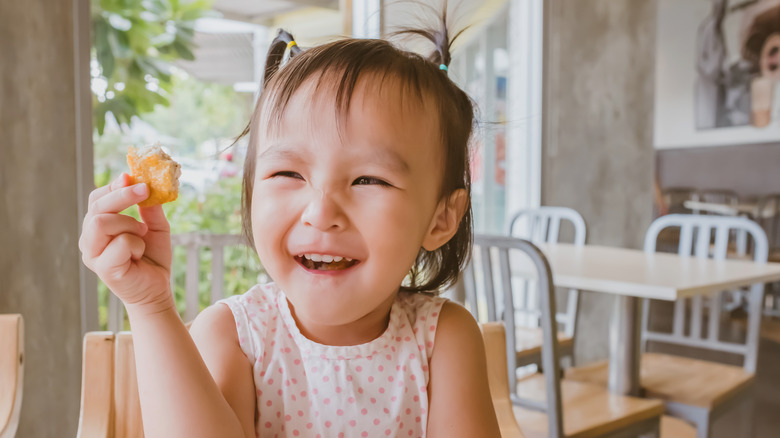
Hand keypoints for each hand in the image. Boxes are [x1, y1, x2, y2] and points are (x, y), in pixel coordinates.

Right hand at [79, 173, 173, 308]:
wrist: (157, 288)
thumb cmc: (152, 257)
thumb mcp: (155, 226)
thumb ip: (149, 208)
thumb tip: (147, 184)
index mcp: (97, 227)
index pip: (96, 199)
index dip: (113, 186)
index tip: (131, 178)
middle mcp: (89, 239)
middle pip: (97, 207)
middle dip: (122, 195)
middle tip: (145, 190)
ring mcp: (92, 255)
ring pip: (101, 222)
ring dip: (129, 223)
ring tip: (142, 233)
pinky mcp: (103, 269)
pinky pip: (120, 243)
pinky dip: (136, 243)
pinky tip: (139, 254)